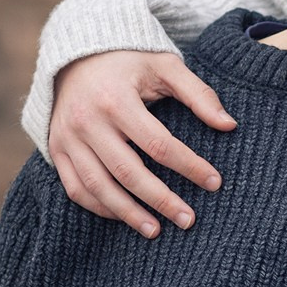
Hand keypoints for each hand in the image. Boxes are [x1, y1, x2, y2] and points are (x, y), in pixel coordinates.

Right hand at [47, 50, 235, 236]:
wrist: (76, 55)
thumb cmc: (129, 62)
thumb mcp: (165, 66)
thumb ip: (198, 93)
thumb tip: (229, 125)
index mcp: (116, 99)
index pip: (158, 144)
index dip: (189, 166)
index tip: (214, 183)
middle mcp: (87, 121)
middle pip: (128, 172)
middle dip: (161, 200)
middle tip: (188, 220)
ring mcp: (67, 138)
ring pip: (98, 187)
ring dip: (128, 213)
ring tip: (157, 231)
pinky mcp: (56, 149)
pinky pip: (75, 188)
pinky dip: (100, 207)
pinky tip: (124, 217)